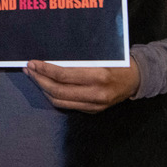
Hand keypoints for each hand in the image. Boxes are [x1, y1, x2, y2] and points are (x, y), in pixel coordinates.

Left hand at [24, 59, 139, 112]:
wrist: (137, 79)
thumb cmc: (118, 62)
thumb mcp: (101, 55)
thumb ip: (79, 58)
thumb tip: (51, 55)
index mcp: (98, 76)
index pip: (63, 75)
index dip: (45, 70)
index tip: (33, 62)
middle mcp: (96, 94)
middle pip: (58, 90)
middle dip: (39, 80)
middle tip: (29, 69)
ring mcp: (94, 106)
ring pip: (60, 101)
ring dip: (43, 89)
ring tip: (34, 77)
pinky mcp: (93, 111)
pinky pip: (67, 105)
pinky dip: (54, 96)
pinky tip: (46, 86)